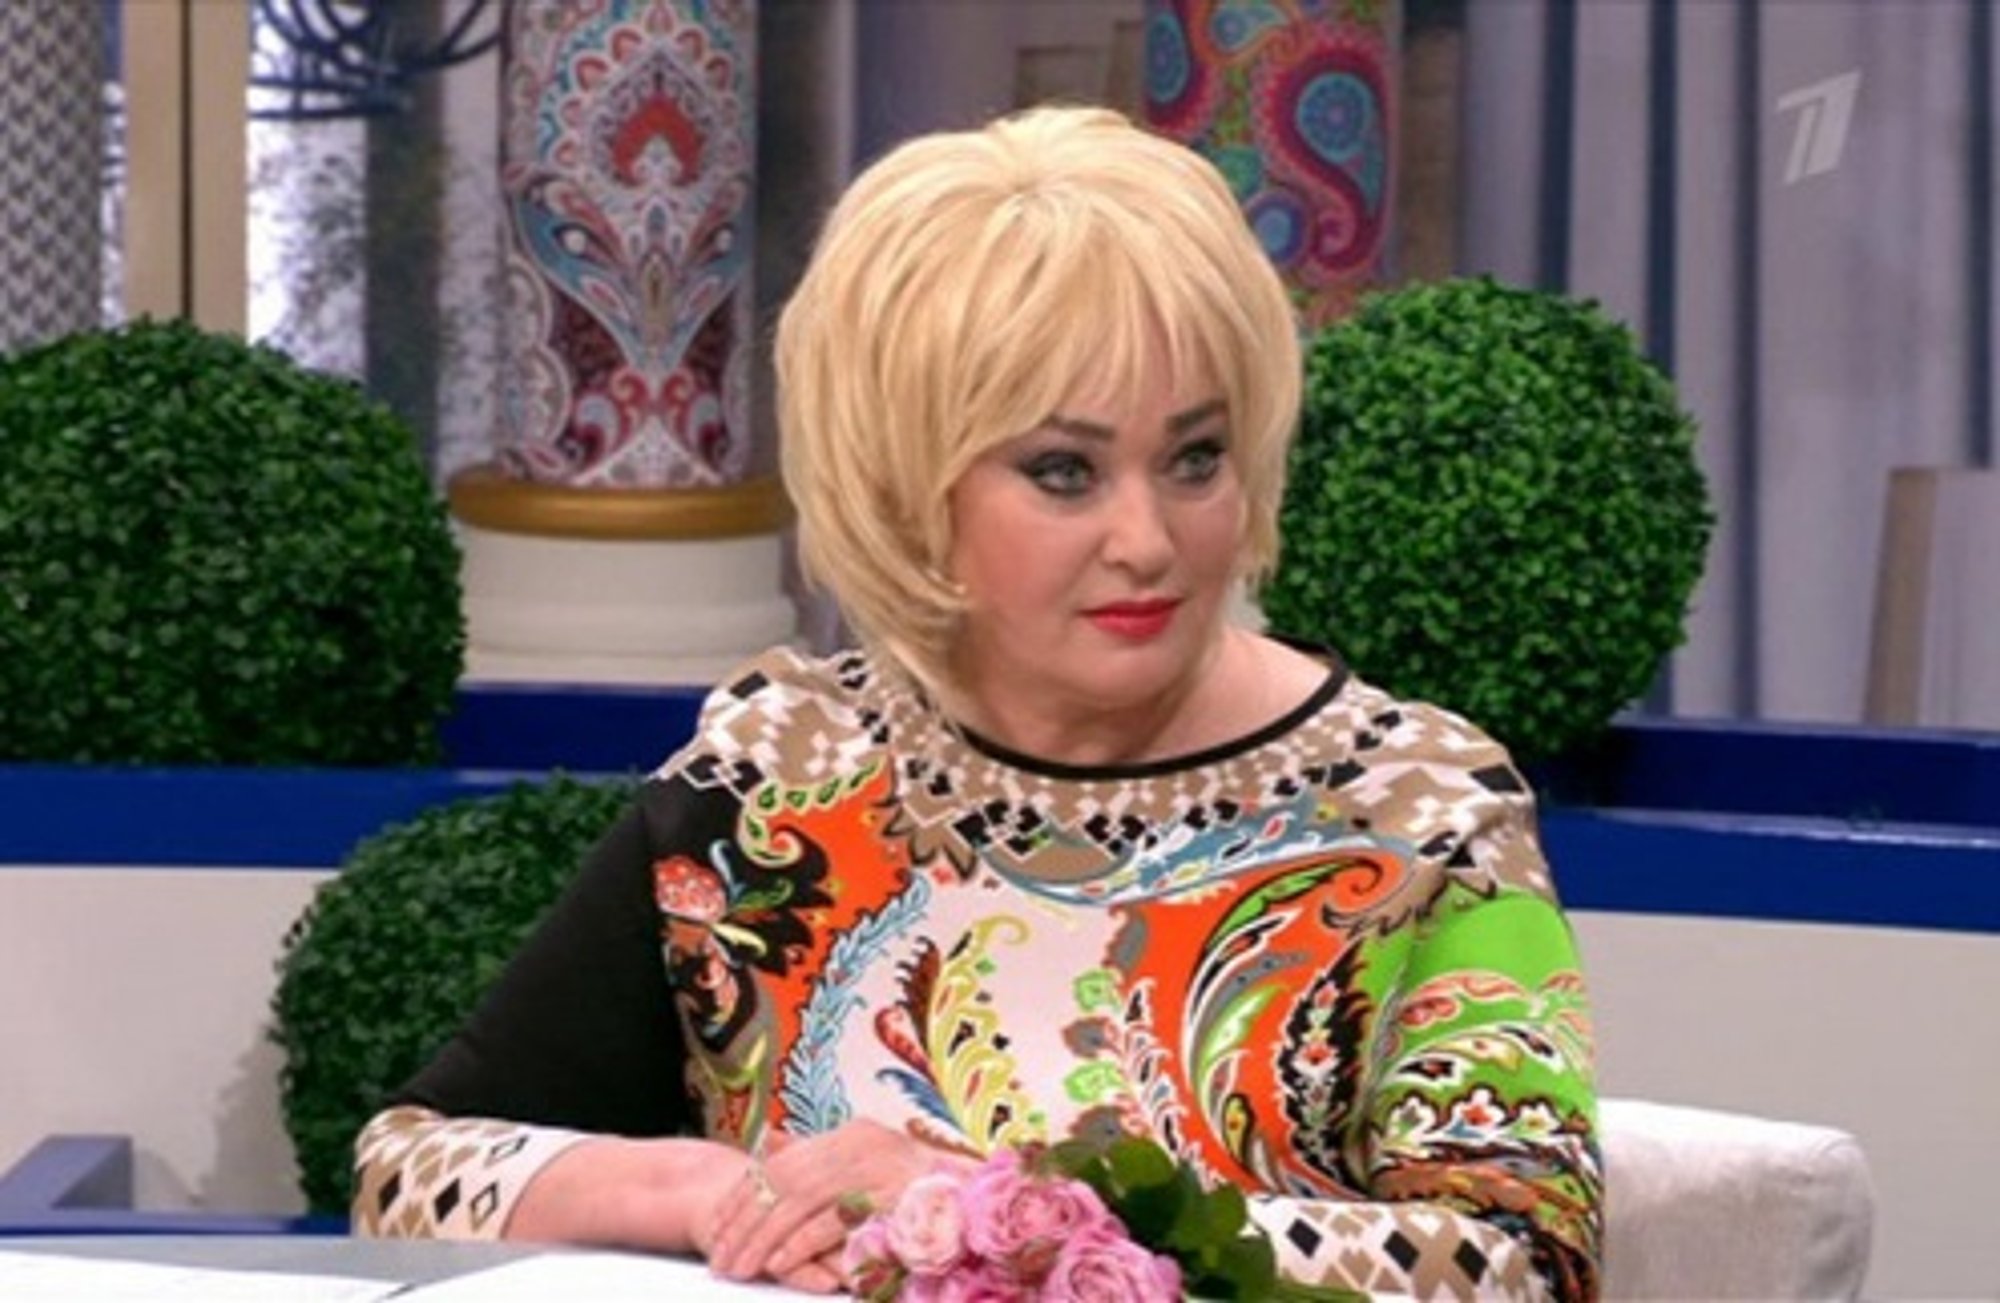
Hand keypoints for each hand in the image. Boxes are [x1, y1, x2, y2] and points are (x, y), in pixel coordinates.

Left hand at [706, 1119, 958, 1285]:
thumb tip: (770, 1142)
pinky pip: (835, 1219)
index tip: (718, 1228)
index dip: (744, 1195)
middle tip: (720, 1256)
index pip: (782, 1162)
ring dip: (765, 1237)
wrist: (978, 1199)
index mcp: (851, 1135)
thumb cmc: (919, 1191)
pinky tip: (779, 1262)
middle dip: (745, 1220)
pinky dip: (803, 1241)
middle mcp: (861, 1144)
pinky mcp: (890, 1197)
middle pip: (785, 1181)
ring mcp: (877, 1167)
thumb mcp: (867, 1162)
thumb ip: (820, 1155)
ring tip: (739, 1264)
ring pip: (802, 1199)